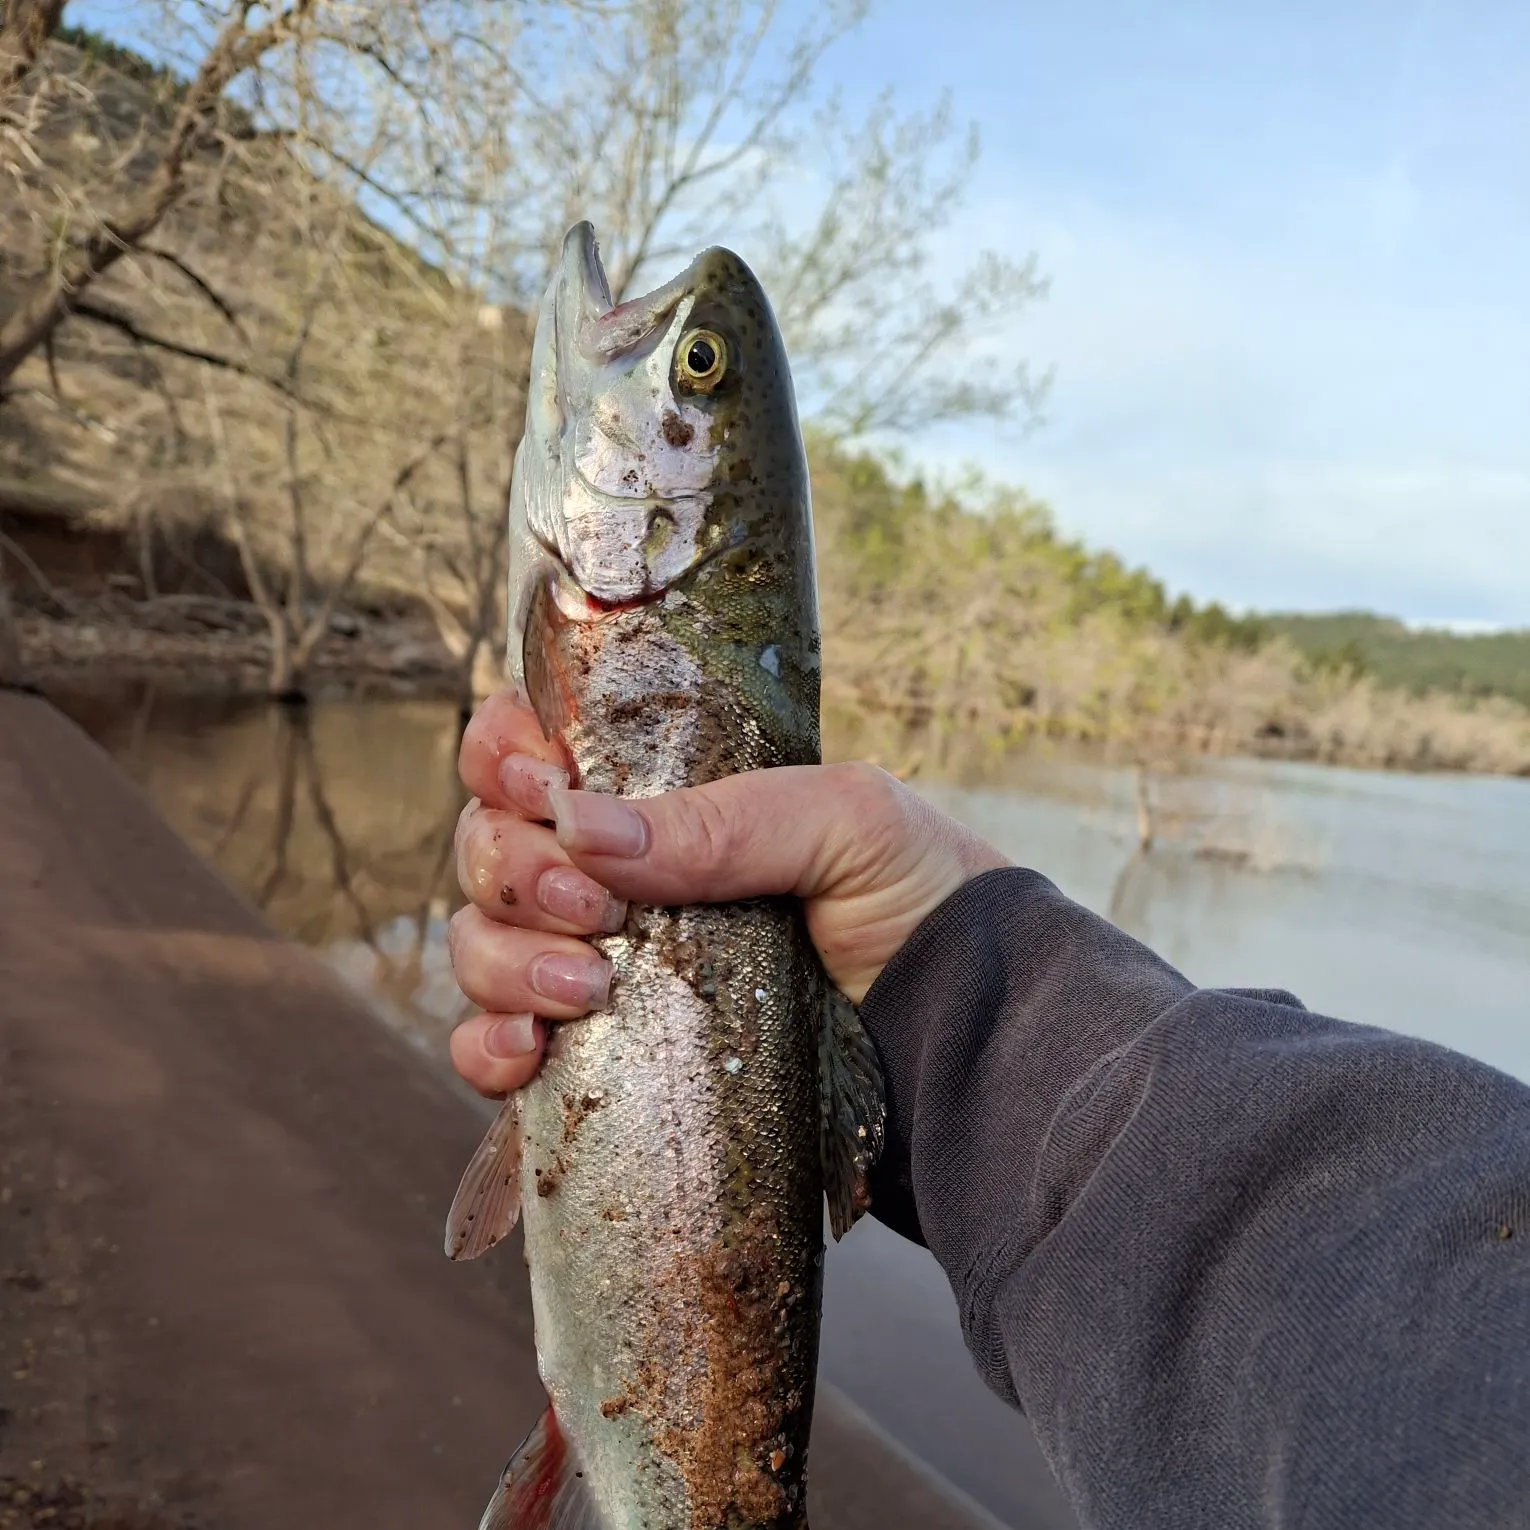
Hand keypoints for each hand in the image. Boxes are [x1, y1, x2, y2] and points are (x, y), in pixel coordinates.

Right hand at [447, 692, 1008, 1096]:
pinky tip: (529, 1054)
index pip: (533, 748)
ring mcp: (602, 966)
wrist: (963, 1033)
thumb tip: (582, 826)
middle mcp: (616, 874)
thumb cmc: (917, 897)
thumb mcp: (844, 822)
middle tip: (595, 911)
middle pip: (492, 849)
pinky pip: (495, 1049)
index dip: (504, 755)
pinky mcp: (603, 1057)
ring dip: (504, 962)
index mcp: (662, 794)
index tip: (538, 783)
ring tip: (587, 988)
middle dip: (518, 871)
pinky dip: (486, 1048)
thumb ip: (724, 820)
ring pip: (482, 945)